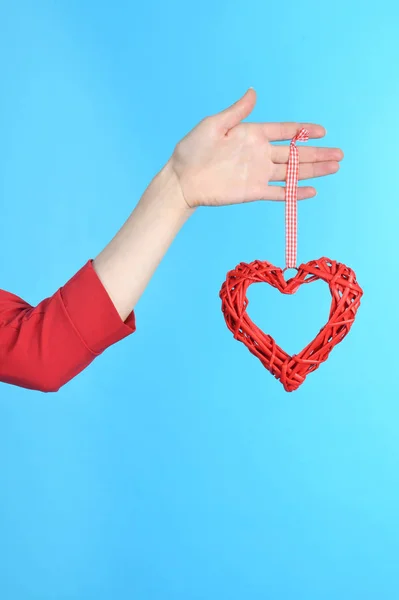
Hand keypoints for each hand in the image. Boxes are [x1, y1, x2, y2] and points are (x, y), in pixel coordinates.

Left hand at [170, 88, 342, 208]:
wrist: (182, 180)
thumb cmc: (193, 149)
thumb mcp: (214, 125)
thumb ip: (237, 112)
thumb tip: (253, 92)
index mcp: (252, 134)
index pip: (284, 131)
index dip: (303, 131)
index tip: (321, 131)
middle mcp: (259, 153)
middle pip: (295, 153)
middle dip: (317, 153)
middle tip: (340, 154)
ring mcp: (257, 173)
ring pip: (291, 172)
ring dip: (312, 170)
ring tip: (334, 168)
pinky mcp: (252, 191)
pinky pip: (277, 192)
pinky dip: (294, 192)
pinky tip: (310, 191)